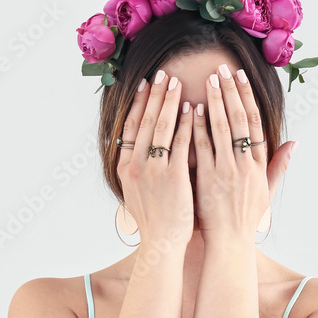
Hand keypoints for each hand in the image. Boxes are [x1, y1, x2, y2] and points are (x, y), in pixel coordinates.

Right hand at [116, 70, 195, 246]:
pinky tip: (193, 108)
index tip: (144, 84)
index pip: (130, 127)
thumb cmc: (154, 220)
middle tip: (162, 73)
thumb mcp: (135, 192)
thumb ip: (136, 169)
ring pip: (162, 127)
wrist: (161, 244)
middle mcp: (135, 165)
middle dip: (155, 95)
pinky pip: (181, 143)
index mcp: (125, 167)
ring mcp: (154, 170)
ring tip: (177, 82)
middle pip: (145, 122)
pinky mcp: (173, 177)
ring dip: (170, 102)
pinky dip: (187, 124)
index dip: (138, 104)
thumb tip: (137, 150)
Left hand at [193, 62, 296, 238]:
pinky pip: (201, 148)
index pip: (254, 123)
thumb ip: (280, 165)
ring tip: (207, 80)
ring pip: (220, 130)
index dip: (247, 98)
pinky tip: (191, 109)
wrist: (230, 242)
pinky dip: (197, 128)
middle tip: (220, 68)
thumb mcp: (268, 190)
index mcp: (259, 165)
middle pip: (238, 121)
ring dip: (214, 102)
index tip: (240, 77)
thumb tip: (294, 143)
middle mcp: (245, 165)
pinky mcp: (207, 180)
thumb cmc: (247, 217)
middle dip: (230, 92)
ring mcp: (226, 171)